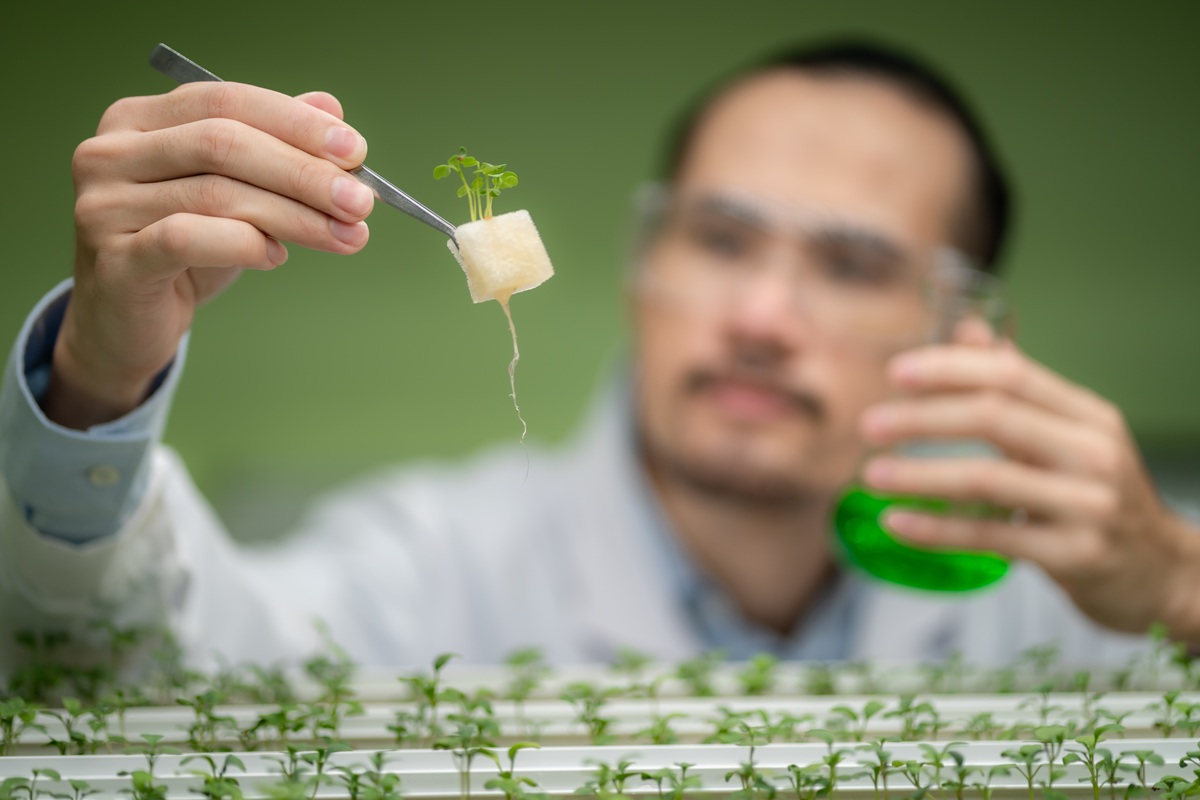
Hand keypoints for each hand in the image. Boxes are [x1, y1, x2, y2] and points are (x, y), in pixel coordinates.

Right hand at [47, 82, 375, 428]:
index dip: (295, 123)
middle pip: (223, 144)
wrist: (129, 323)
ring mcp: (103, 206)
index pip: (226, 101)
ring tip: (345, 236)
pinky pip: (188, 239)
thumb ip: (275, 147)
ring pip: (216, 194)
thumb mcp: (235, 192)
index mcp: (139, 119)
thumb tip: (332, 109)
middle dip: (304, 172)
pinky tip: (277, 257)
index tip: (356, 151)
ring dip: (295, 216)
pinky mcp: (114, 261)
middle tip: (361, 201)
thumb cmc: (185, 250)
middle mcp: (110, 153)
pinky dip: (244, 244)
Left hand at [858, 341, 1199, 644]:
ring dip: (920, 475)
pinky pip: (993, 537)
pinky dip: (937, 530)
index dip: (950, 369)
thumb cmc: (1101, 497)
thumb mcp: (1070, 435)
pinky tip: (897, 522)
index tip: (897, 373)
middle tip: (869, 426)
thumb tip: (968, 329)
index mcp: (1087, 415)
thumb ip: (1017, 386)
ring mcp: (1088, 505)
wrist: (1163, 573)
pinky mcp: (1076, 556)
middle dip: (922, 418)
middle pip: (994, 418)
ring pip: (988, 478)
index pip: (1011, 375)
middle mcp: (1093, 453)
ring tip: (872, 476)